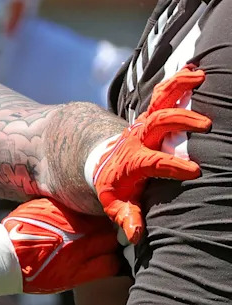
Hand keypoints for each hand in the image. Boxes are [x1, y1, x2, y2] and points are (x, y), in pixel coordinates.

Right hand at [3, 198, 120, 294]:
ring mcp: (79, 254)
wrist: (4, 258)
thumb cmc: (17, 230)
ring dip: (114, 245)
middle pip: (109, 227)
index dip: (103, 211)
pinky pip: (108, 267)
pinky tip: (109, 260)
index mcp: (66, 213)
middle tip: (111, 229)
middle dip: (112, 228)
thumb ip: (57, 206)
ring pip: (113, 246)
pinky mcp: (78, 274)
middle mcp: (76, 231)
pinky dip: (112, 262)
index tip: (105, 213)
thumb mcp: (36, 208)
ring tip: (109, 246)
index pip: (98, 208)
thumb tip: (73, 199)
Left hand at [89, 65, 210, 242]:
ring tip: (198, 75)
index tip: (194, 170)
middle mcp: (138, 137)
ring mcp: (144, 123)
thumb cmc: (115, 186)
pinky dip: (178, 81)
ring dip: (178, 87)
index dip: (171, 165)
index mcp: (132, 161)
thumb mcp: (116, 204)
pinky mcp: (150, 115)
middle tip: (205, 125)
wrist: (100, 161)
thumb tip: (135, 236)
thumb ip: (127, 217)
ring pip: (159, 100)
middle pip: (156, 123)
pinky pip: (163, 94)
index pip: (152, 162)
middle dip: (179, 122)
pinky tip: (196, 68)